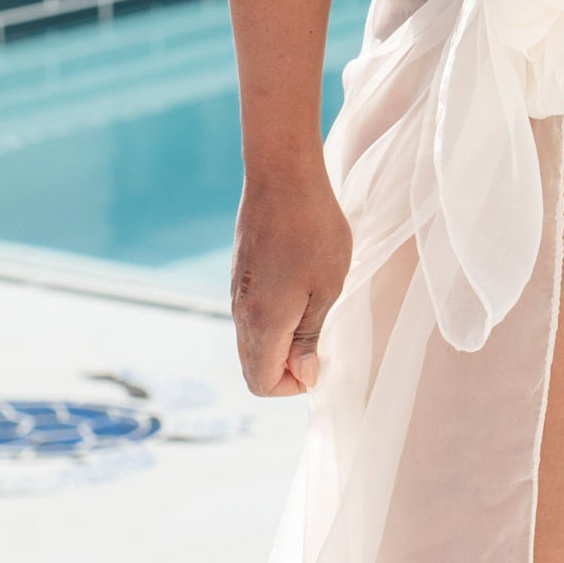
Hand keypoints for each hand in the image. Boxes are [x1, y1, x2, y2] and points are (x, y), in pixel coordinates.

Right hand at [231, 167, 352, 393]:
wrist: (282, 176)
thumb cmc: (314, 230)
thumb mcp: (327, 288)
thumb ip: (310, 336)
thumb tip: (304, 376)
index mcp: (263, 323)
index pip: (261, 383)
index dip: (292, 386)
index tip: (319, 360)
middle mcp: (241, 313)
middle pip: (252, 366)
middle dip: (285, 369)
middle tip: (318, 341)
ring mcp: (236, 293)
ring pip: (249, 341)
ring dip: (279, 343)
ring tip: (313, 312)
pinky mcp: (239, 275)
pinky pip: (249, 316)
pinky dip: (271, 322)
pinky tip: (299, 291)